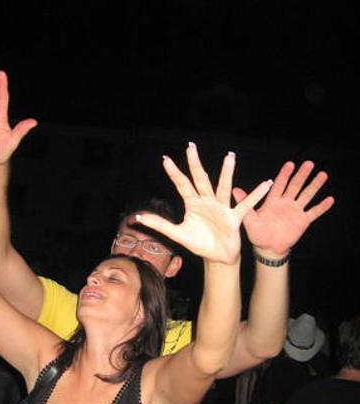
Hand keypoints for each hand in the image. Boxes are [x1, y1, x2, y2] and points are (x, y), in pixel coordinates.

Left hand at [136, 144, 271, 263]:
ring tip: (230, 156)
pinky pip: (246, 205)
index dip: (174, 173)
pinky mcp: (234, 217)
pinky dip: (255, 195)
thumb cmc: (199, 243)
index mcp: (193, 204)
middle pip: (200, 179)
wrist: (217, 257)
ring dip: (226, 172)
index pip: (182, 185)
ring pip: (223, 187)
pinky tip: (266, 184)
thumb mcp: (177, 234)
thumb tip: (138, 217)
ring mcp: (221, 207)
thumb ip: (159, 224)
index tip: (166, 159)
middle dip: (195, 164)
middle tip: (191, 146)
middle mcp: (207, 201)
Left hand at [233, 161, 334, 256]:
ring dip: (315, 185)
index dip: (285, 175)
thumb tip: (234, 190)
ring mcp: (295, 211)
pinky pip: (314, 212)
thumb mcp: (249, 219)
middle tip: (309, 163)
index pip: (279, 184)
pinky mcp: (303, 221)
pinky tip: (330, 199)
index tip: (290, 164)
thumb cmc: (258, 234)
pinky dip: (322, 207)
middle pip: (295, 186)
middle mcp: (285, 203)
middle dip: (302, 175)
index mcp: (273, 201)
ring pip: (307, 195)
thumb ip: (246, 204)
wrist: (268, 248)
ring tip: (323, 175)